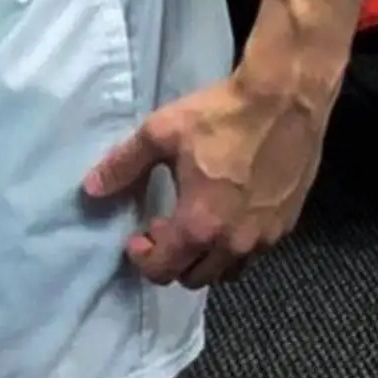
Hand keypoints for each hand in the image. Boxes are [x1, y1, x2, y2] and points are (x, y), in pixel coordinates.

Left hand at [83, 69, 329, 288]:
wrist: (284, 99)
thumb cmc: (220, 115)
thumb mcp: (161, 133)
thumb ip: (124, 165)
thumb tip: (90, 189)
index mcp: (200, 226)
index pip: (163, 270)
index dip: (143, 258)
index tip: (136, 235)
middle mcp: (234, 244)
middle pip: (195, 278)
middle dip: (172, 260)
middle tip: (163, 226)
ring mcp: (265, 238)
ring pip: (227, 270)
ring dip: (205, 257)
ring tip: (196, 221)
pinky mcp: (287, 224)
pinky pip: (254, 251)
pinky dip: (234, 244)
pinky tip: (229, 210)